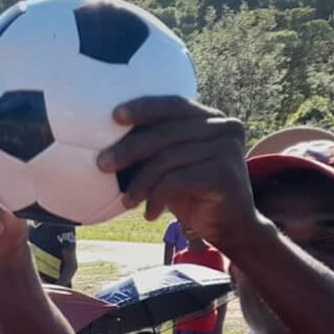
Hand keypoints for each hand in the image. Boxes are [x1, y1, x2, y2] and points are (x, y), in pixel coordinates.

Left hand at [94, 97, 253, 249]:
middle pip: (166, 132)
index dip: (144, 107)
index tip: (114, 116)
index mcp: (211, 118)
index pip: (174, 105)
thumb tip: (108, 139)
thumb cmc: (193, 195)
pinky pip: (177, 179)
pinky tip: (149, 213)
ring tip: (127, 201)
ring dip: (140, 182)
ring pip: (168, 158)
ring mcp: (228, 148)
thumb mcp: (171, 166)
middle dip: (130, 148)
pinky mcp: (225, 173)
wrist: (230, 228)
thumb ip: (155, 148)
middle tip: (102, 164)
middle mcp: (224, 127)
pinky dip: (157, 197)